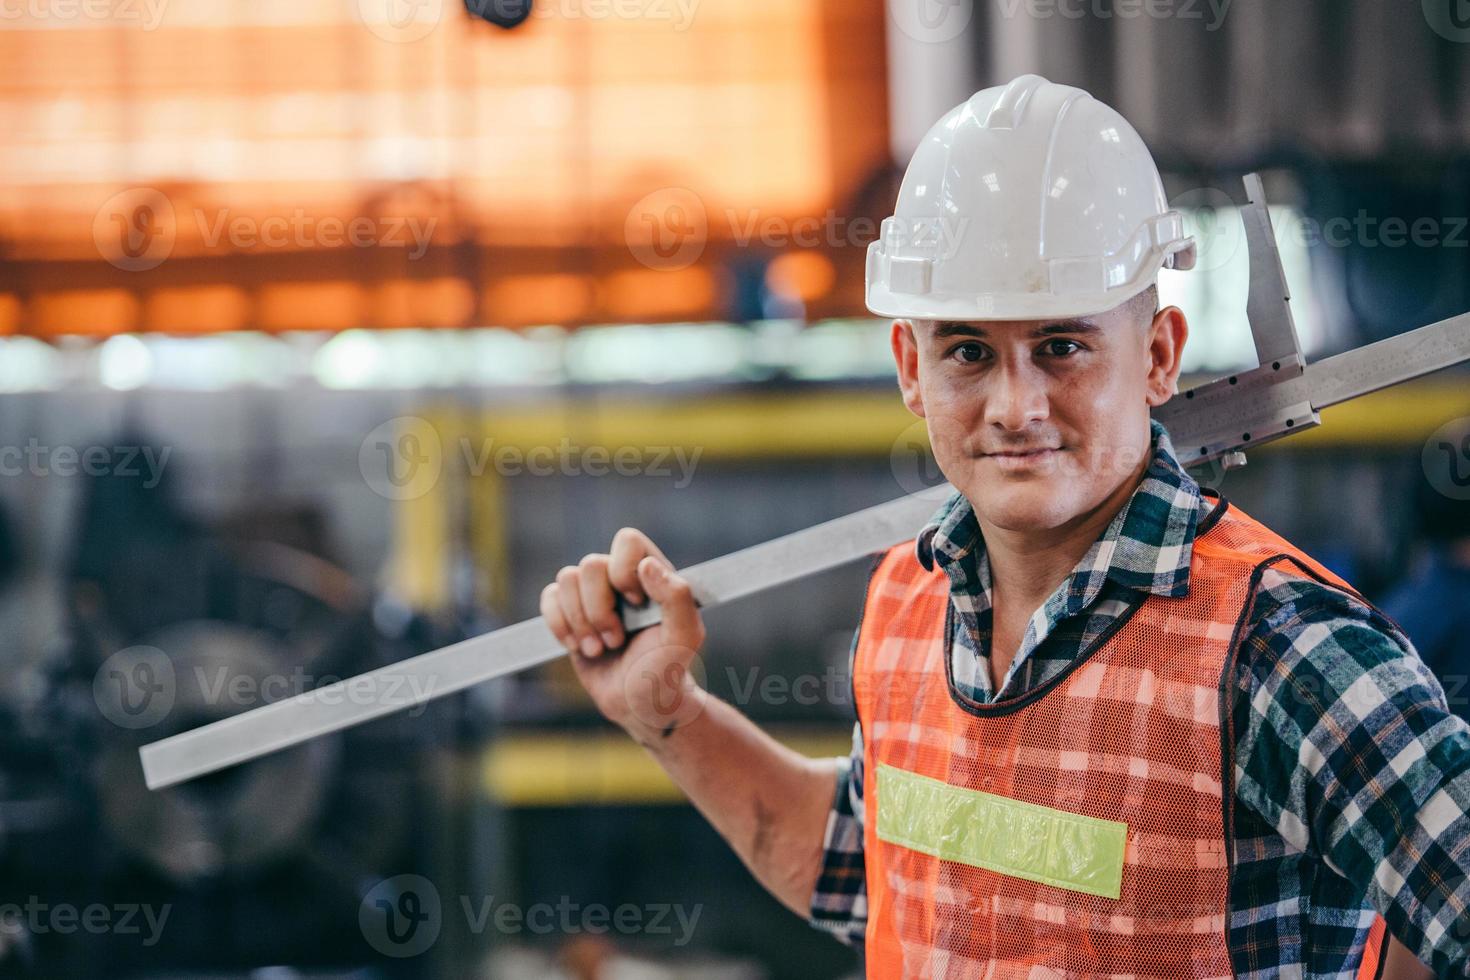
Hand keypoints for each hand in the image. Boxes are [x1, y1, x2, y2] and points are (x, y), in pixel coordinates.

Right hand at [539, 528, 706, 740]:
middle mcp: (621, 578)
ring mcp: (594, 595)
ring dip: (581, 623)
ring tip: (599, 648)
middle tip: (617, 640)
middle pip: (590, 564)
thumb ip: (677, 597)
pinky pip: (549, 598)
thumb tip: (647, 565)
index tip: (637, 603)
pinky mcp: (570, 613)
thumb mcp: (684, 637)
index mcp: (653, 574)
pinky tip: (580, 647)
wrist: (641, 705)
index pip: (628, 541)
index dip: (624, 570)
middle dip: (599, 610)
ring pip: (566, 579)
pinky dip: (559, 626)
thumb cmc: (667, 670)